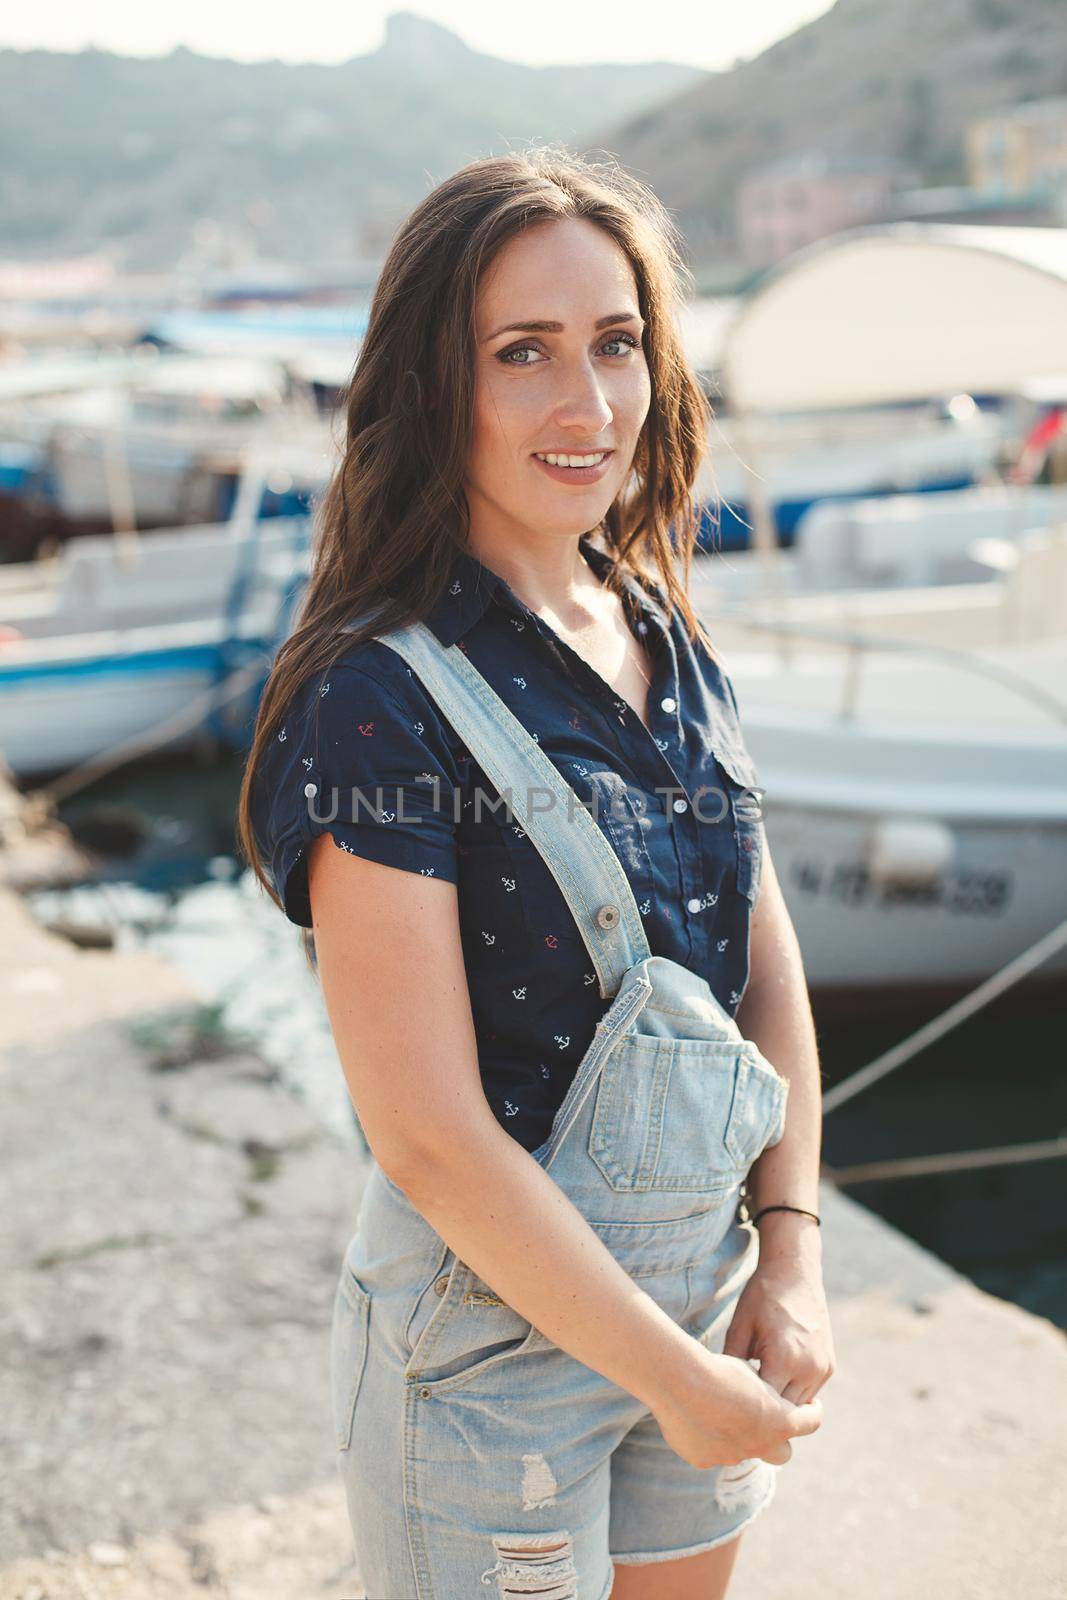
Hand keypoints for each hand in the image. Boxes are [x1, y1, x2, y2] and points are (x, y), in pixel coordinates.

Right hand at [651, 1345, 821, 1470]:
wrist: (680, 1381)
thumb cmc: (718, 1369)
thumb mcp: (748, 1372)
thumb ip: (760, 1392)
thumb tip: (758, 1396)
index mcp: (779, 1421)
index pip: (811, 1422)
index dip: (812, 1412)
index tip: (809, 1405)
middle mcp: (759, 1446)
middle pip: (782, 1453)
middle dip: (778, 1439)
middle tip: (766, 1419)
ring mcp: (731, 1456)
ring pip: (742, 1451)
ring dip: (738, 1437)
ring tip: (719, 1409)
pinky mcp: (703, 1460)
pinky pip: (711, 1452)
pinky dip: (708, 1439)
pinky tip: (694, 1416)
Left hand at [723, 1245, 835, 1404]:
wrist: (794, 1272)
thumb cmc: (762, 1298)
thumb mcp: (739, 1328)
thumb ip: (733, 1365)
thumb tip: (721, 1393)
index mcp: (784, 1360)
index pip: (765, 1407)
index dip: (746, 1410)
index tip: (730, 1408)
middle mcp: (809, 1368)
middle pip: (784, 1412)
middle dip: (764, 1412)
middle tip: (740, 1408)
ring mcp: (823, 1368)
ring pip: (798, 1406)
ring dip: (780, 1404)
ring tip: (757, 1393)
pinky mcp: (829, 1366)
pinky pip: (809, 1392)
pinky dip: (793, 1391)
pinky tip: (774, 1379)